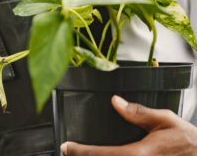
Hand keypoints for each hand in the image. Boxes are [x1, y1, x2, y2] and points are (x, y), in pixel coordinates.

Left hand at [61, 95, 196, 155]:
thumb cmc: (187, 141)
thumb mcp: (165, 120)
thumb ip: (138, 112)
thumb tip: (115, 101)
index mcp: (139, 153)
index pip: (103, 154)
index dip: (81, 152)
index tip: (66, 146)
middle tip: (68, 151)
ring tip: (79, 154)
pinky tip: (103, 155)